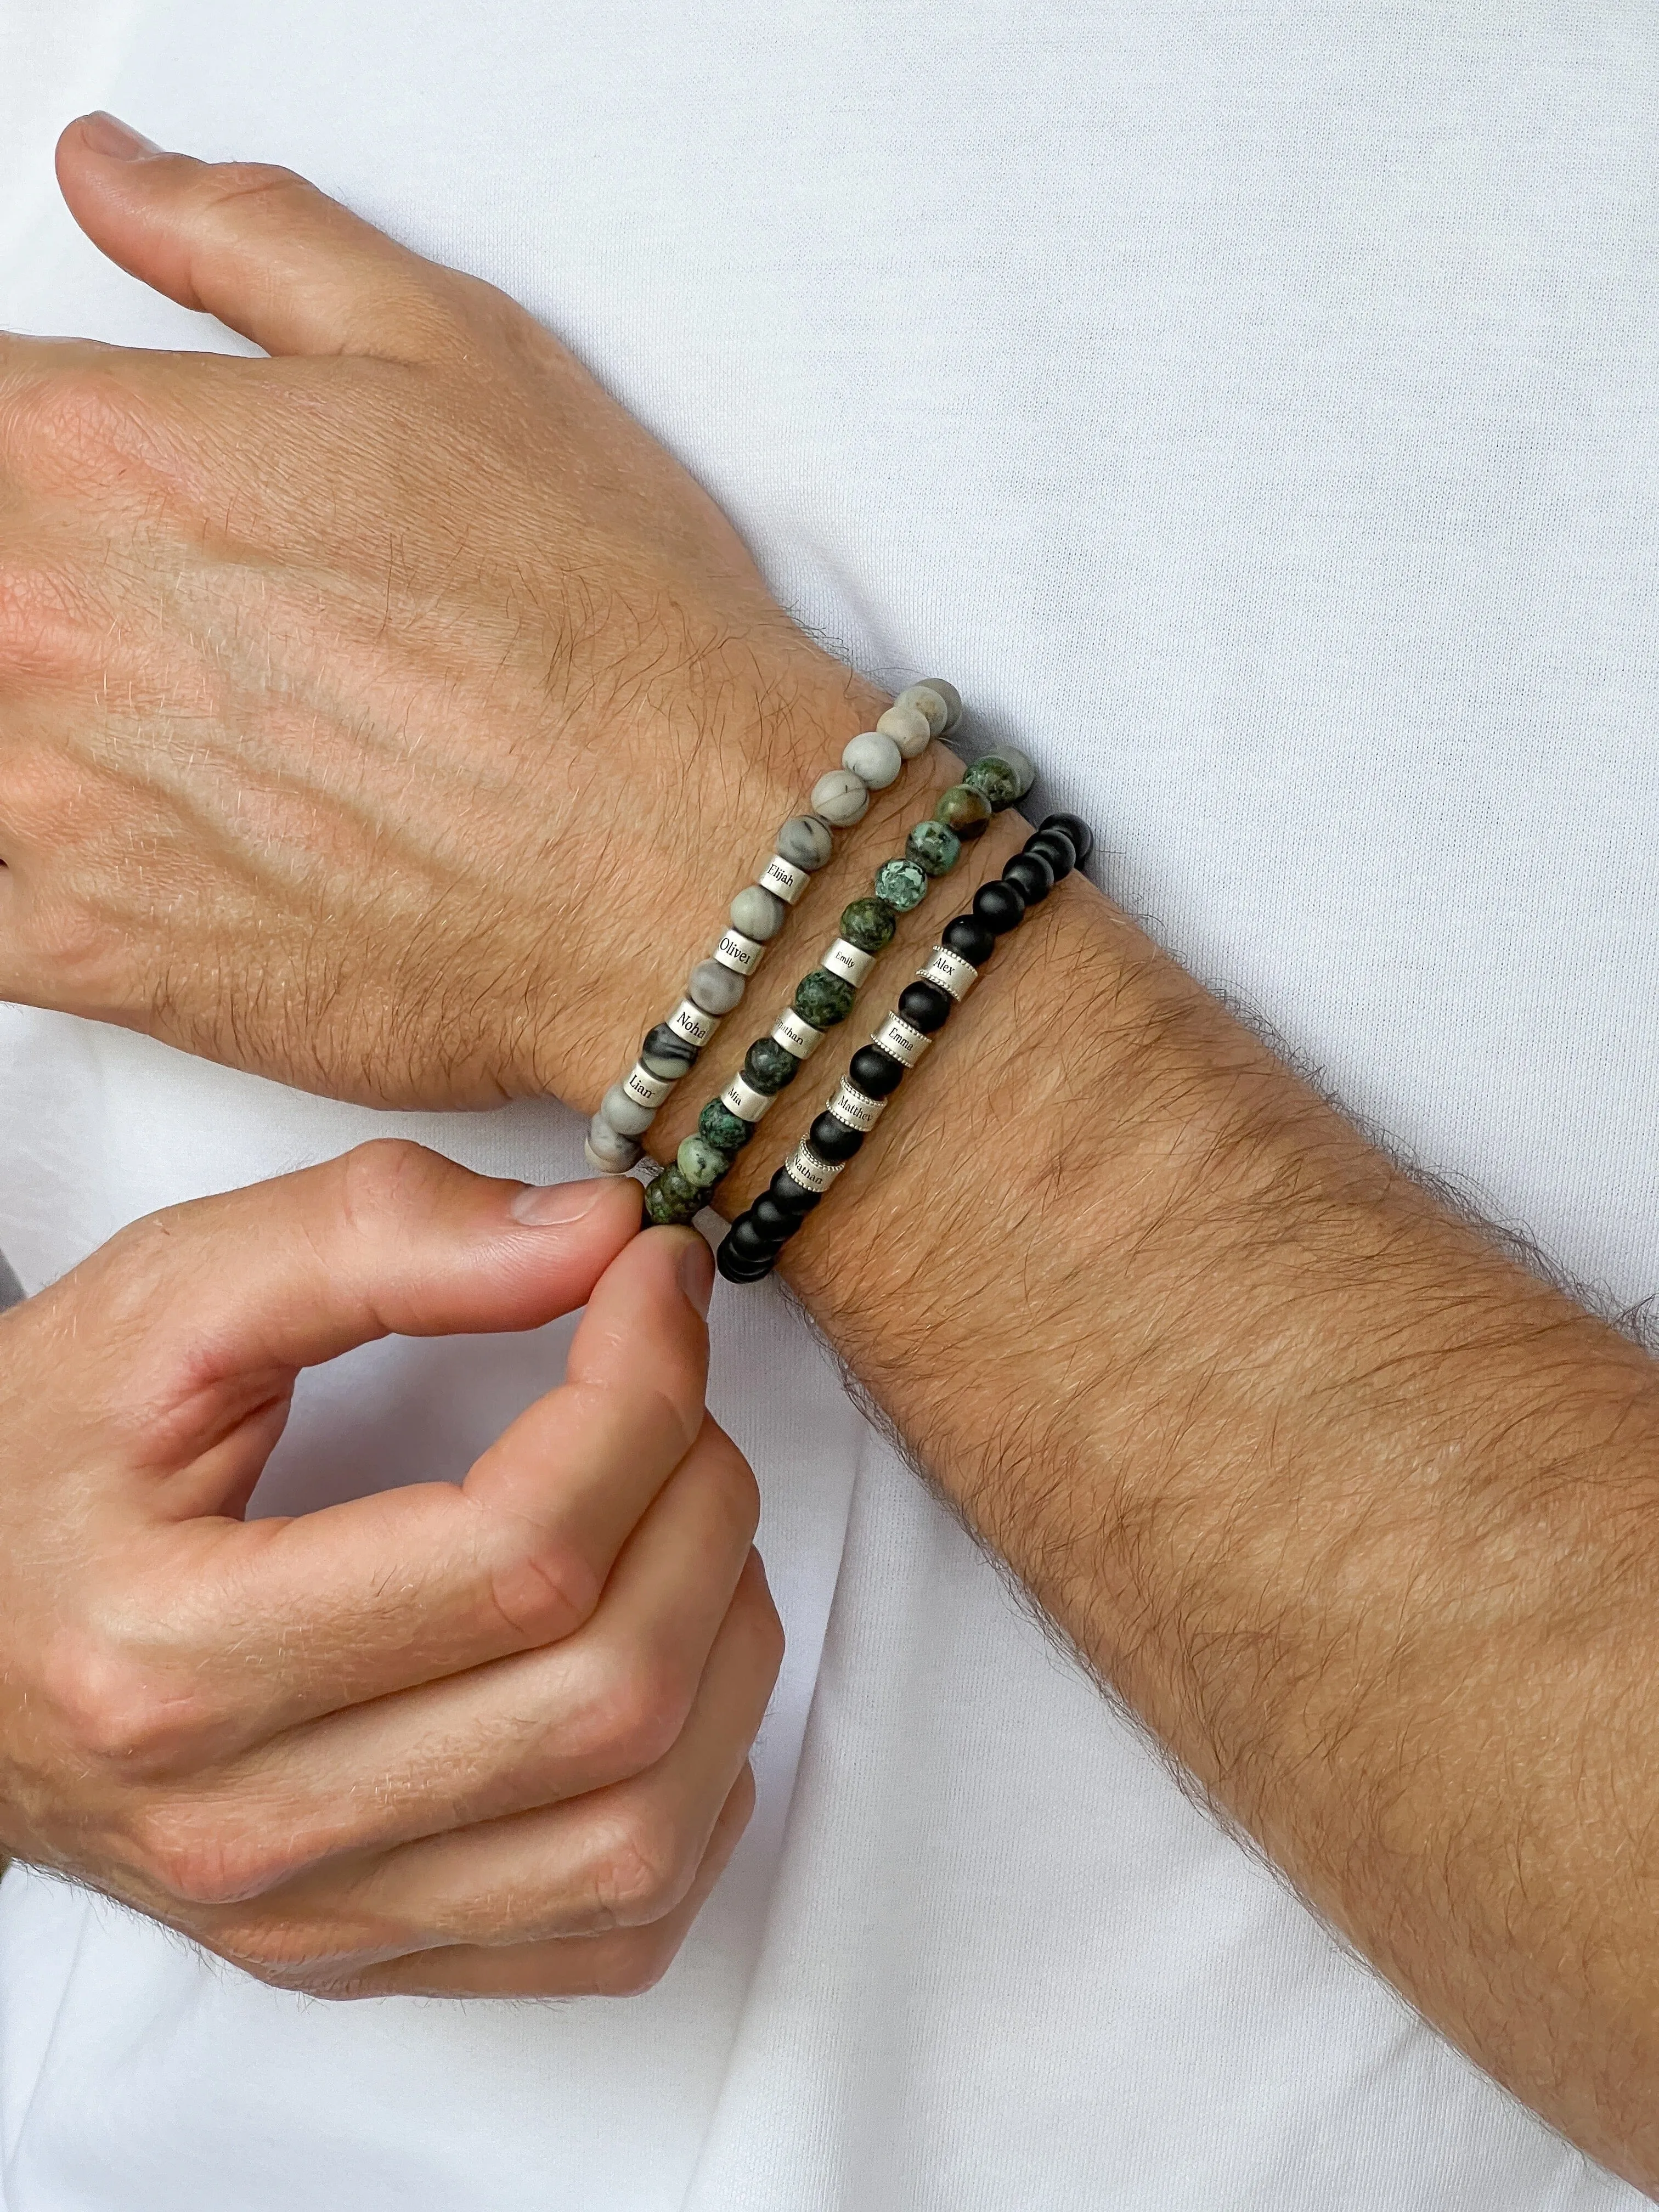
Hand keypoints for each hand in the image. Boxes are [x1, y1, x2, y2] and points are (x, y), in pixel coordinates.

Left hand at [0, 113, 889, 1109]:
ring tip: (181, 746)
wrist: (695, 870)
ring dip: (38, 737)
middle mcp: (39, 617)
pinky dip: (31, 877)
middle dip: (42, 600)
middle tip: (191, 644)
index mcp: (97, 444)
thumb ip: (246, 243)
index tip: (96, 496)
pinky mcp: (88, 955)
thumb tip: (110, 181)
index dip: (35, 450)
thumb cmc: (606, 631)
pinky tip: (130, 855)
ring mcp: (45, 802)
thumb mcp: (455, 353)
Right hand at [0, 1141, 782, 1997]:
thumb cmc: (33, 1465)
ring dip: (724, 1642)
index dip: (640, 1391)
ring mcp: (316, 1914)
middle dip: (700, 1499)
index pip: (517, 1554)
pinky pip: (615, 1924)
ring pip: (640, 1832)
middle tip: (675, 1385)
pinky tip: (669, 1660)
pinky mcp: (363, 1949)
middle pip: (605, 1691)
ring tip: (682, 1510)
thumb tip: (591, 1238)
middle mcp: (250, 1827)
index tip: (653, 1283)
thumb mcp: (164, 1304)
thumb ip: (371, 1237)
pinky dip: (696, 1789)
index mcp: (176, 1657)